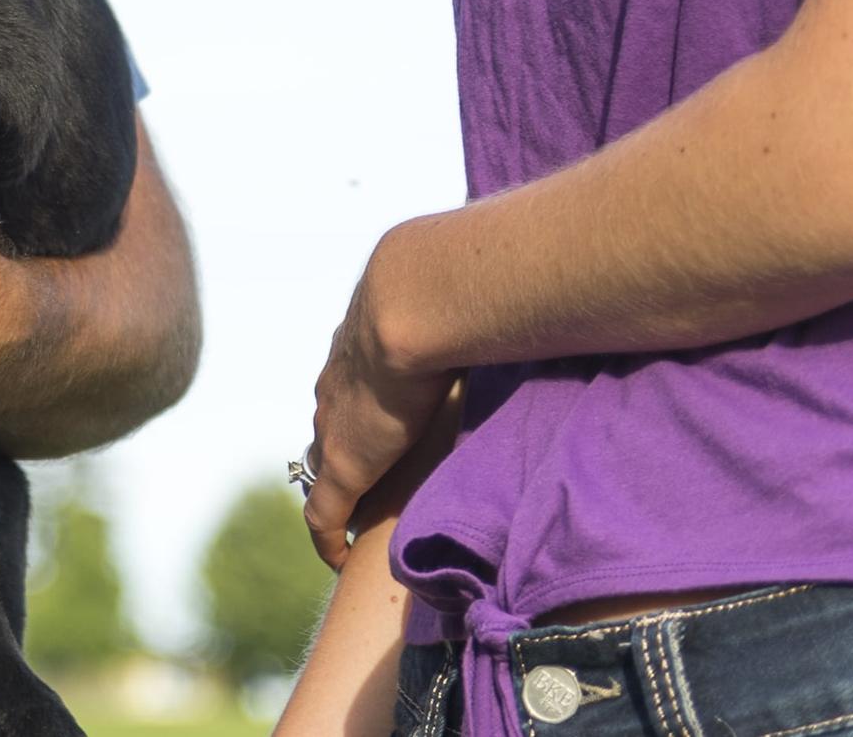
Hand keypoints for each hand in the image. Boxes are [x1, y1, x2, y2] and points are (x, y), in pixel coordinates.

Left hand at [303, 234, 455, 563]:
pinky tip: (334, 557)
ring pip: (324, 469)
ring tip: (355, 520)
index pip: (351, 392)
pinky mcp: (344, 465)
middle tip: (368, 484)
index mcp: (360, 354)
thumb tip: (530, 298)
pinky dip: (326, 536)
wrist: (414, 301)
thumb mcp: (457, 306)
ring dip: (340, 493)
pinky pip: (323, 514)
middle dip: (344, 453)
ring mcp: (336, 428)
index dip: (363, 415)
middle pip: (331, 430)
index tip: (382, 433)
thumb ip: (483, 312)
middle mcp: (338, 390)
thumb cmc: (447, 294)